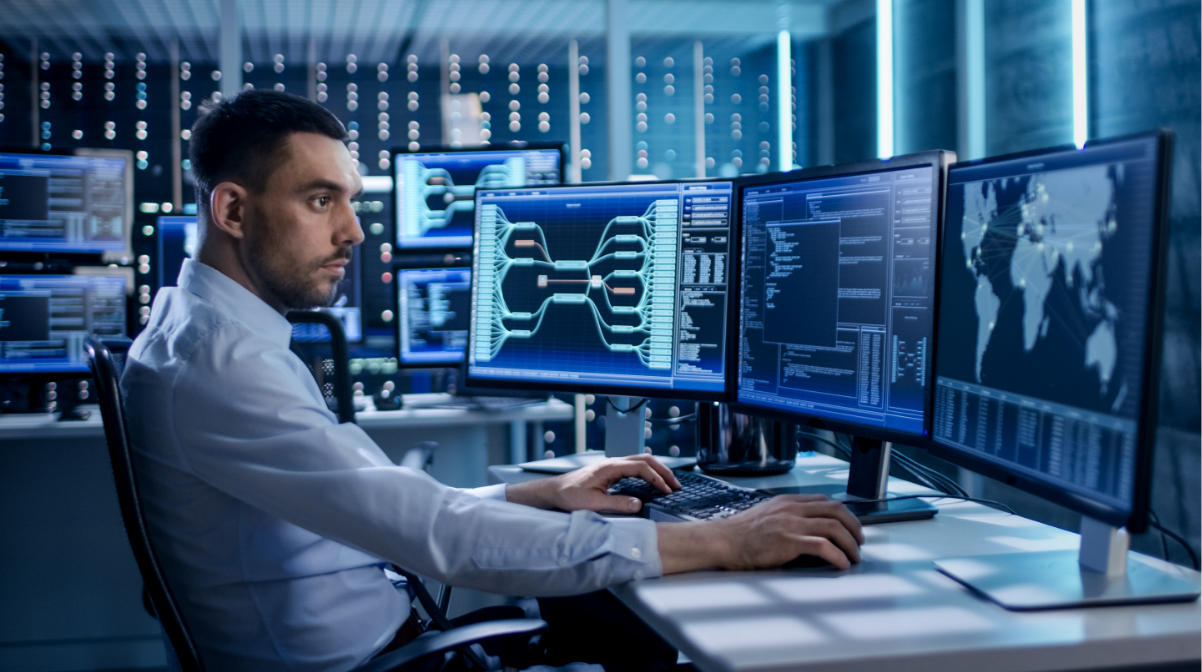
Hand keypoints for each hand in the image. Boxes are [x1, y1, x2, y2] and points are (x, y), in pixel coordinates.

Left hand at [505, 454, 680, 512]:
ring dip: (657, 470)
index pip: (641, 468)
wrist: (553, 491)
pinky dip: (648, 473)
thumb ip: (617, 504)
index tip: (667, 491)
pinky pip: (634, 467)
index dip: (657, 479)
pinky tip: (652, 483)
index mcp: (610, 467)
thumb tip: (639, 504)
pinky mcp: (610, 471)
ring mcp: (612, 465)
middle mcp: (612, 463)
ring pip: (641, 461)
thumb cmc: (569, 496)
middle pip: (645, 460)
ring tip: (669, 483)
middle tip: (677, 485)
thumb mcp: (592, 504)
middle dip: (663, 471)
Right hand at [658, 495, 864, 572]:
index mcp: (788, 502)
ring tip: (854, 557)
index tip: (850, 528)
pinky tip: (841, 564)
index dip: (844, 514)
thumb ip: (787, 517)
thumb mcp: (766, 515)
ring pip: (834, 527)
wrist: (721, 540)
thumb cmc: (740, 533)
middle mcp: (792, 509)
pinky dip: (838, 556)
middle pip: (836, 511)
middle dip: (854, 527)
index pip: (826, 501)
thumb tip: (807, 530)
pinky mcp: (788, 542)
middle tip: (860, 542)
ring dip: (850, 544)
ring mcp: (791, 524)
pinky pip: (823, 546)